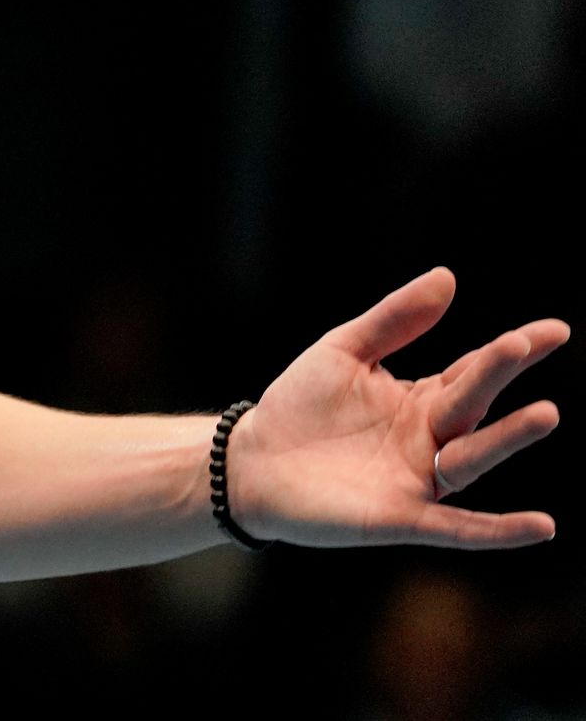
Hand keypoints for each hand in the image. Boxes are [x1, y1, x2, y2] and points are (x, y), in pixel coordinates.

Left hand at [229, 267, 565, 548]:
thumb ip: (394, 320)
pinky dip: (498, 530)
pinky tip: (541, 527)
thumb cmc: (300, 405)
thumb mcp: (343, 351)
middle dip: (497, 375)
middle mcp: (431, 440)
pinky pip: (458, 528)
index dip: (512, 351)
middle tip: (524, 342)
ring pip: (472, 458)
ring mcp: (419, 480)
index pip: (475, 371)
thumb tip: (447, 275)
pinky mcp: (400, 517)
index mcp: (422, 399)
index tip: (555, 329)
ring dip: (507, 439)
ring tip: (544, 414)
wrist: (251, 460)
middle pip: (473, 405)